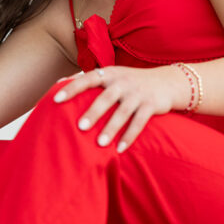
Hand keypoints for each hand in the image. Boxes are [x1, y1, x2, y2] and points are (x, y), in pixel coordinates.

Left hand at [53, 65, 181, 151]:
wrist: (168, 81)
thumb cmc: (130, 81)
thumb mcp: (111, 76)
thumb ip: (87, 80)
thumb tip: (58, 83)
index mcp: (109, 74)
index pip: (87, 79)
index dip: (72, 88)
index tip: (56, 100)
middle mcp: (123, 82)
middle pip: (106, 98)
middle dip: (93, 112)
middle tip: (80, 127)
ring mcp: (138, 93)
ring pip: (123, 112)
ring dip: (111, 128)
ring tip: (100, 144)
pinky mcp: (151, 105)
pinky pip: (139, 122)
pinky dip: (130, 136)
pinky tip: (120, 149)